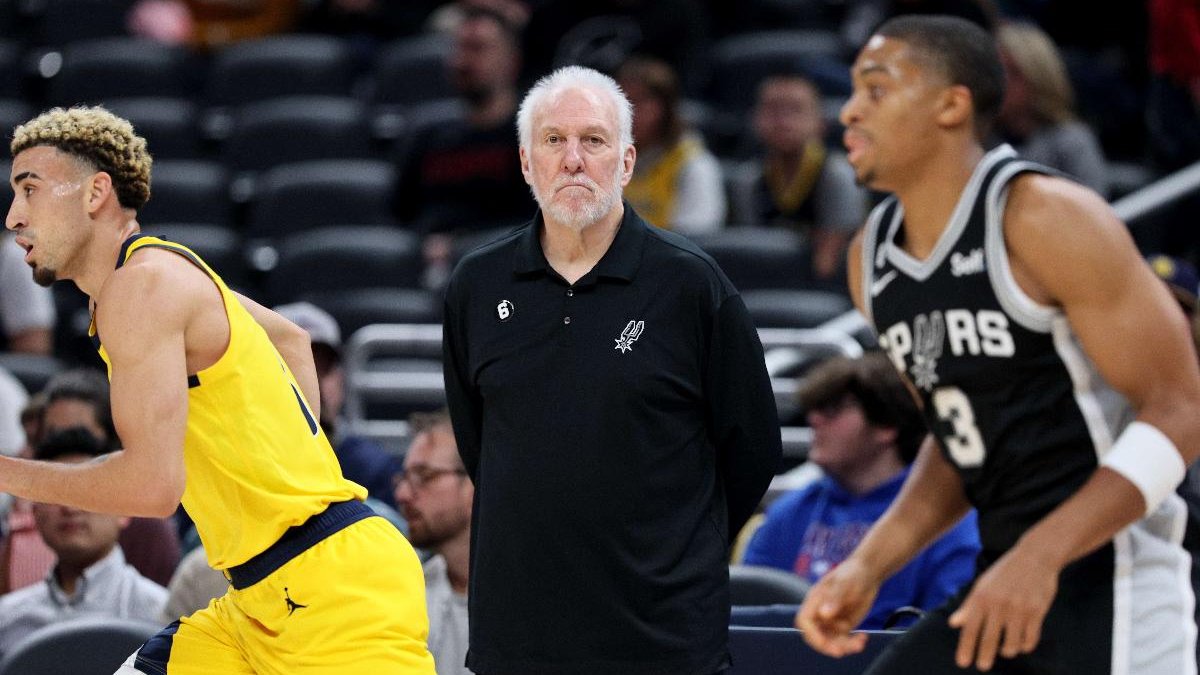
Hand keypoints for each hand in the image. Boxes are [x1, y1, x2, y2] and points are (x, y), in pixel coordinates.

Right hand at [794, 557, 879, 656]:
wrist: (867, 573)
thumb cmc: (853, 573)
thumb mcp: (844, 583)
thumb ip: (834, 598)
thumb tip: (824, 614)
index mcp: (814, 600)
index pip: (804, 621)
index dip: (811, 634)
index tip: (824, 642)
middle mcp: (820, 612)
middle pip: (816, 636)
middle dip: (827, 645)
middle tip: (842, 650)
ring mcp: (831, 621)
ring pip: (831, 641)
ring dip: (844, 646)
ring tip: (860, 642)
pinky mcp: (843, 626)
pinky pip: (844, 641)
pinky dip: (853, 643)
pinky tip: (863, 637)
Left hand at [948, 546, 1059, 670]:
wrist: (1035, 557)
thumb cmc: (1005, 572)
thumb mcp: (982, 585)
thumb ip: (968, 606)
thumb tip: (953, 624)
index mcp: (982, 597)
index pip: (970, 628)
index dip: (965, 648)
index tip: (962, 663)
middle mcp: (999, 604)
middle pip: (989, 640)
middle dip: (984, 657)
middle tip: (982, 667)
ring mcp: (1019, 609)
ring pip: (1011, 644)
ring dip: (1007, 651)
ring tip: (1004, 650)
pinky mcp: (1037, 612)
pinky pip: (1030, 640)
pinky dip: (1025, 646)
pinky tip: (1021, 644)